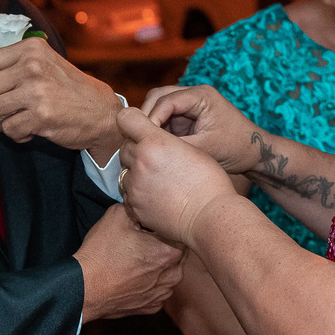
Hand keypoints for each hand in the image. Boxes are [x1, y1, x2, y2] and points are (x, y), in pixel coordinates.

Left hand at [0, 38, 122, 162]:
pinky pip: (8, 129)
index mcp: (30, 49)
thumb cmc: (67, 90)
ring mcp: (37, 90)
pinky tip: (29, 130)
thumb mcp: (36, 69)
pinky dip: (15, 135)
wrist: (102, 112)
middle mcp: (33, 66)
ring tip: (15, 120)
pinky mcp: (42, 116)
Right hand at [74, 203, 183, 322]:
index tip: (151, 225)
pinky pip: (158, 288)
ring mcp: (163, 293)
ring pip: (168, 271)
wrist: (84, 288)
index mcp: (170, 252)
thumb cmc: (101, 253)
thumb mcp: (118, 215)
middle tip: (142, 240)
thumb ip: (138, 207)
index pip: (179, 231)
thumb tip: (144, 206)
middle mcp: (173, 275)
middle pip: (176, 252)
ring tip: (136, 258)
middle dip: (163, 244)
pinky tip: (133, 275)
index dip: (164, 225)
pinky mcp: (152, 306)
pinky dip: (149, 281)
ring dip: (157, 264)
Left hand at [116, 107, 236, 244]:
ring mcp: (135, 186)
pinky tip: (157, 195)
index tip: (143, 128)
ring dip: (136, 171)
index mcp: (155, 143)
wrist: (210, 217)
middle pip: (125, 146)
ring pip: (124, 171)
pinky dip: (138, 192)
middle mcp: (140, 162)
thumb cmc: (209, 182)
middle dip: (137, 149)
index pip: (126, 118)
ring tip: (159, 179)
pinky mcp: (134, 206)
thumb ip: (166, 140)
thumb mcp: (193, 149)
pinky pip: (128, 193)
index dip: (133, 121)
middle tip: (157, 158)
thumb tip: (153, 139)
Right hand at [140, 85, 262, 174]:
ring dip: (151, 123)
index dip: (151, 118)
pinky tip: (154, 145)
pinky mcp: (188, 116)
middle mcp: (194, 94)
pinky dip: (158, 130)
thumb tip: (149, 147)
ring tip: (144, 143)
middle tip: (137, 139)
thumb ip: (178, 145)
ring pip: (159, 106)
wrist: (255, 153)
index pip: (166, 100)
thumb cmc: (237, 148)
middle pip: (158, 97)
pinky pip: (165, 118)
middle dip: (146, 117)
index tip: (142, 138)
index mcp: (202, 95)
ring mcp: (190, 104)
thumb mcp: (206, 149)